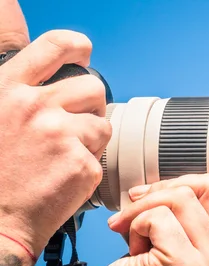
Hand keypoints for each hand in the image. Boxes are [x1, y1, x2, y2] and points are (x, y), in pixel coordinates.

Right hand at [0, 29, 110, 257]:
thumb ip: (20, 97)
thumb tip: (50, 86)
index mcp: (8, 90)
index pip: (54, 46)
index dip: (77, 46)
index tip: (85, 53)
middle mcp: (35, 107)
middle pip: (92, 88)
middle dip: (91, 107)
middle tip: (76, 126)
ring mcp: (61, 135)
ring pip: (103, 125)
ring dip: (92, 140)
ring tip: (65, 157)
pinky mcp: (82, 164)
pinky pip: (101, 158)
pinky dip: (88, 169)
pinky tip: (65, 178)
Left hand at [89, 140, 208, 265]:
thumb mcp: (190, 238)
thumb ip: (202, 210)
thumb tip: (185, 179)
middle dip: (169, 188)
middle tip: (141, 208)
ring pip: (180, 197)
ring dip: (144, 207)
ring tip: (135, 233)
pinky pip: (158, 216)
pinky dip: (133, 222)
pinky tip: (131, 246)